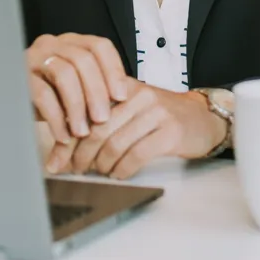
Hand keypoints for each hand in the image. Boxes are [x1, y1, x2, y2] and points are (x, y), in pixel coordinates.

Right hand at [27, 34, 130, 163]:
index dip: (113, 70)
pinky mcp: (19, 77)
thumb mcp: (76, 90)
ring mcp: (34, 58)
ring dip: (77, 105)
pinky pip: (43, 95)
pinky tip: (63, 135)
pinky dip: (57, 118)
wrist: (9, 103)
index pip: (99, 46)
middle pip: (83, 59)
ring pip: (64, 73)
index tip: (121, 96)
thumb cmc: (50, 98)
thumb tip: (121, 102)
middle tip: (102, 119)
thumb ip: (95, 89)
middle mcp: (52, 44)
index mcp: (71, 43)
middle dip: (96, 91)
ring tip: (82, 131)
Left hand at [56, 80, 226, 179]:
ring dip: (101, 165)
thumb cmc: (161, 117)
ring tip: (99, 172)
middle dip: (80, 155)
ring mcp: (156, 112)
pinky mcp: (170, 131)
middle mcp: (138, 95)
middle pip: (97, 129)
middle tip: (74, 171)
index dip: (67, 139)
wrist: (203, 118)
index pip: (85, 111)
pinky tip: (119, 174)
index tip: (55, 160)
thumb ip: (102, 120)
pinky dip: (122, 169)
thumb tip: (66, 147)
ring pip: (114, 143)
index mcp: (122, 85)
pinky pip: (136, 154)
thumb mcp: (130, 109)